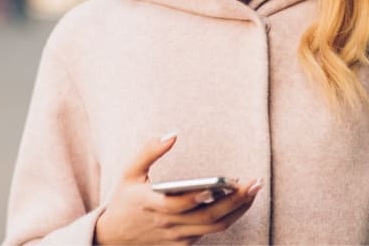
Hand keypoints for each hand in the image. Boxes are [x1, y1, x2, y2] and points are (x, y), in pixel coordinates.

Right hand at [94, 133, 262, 244]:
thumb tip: (173, 134)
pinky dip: (227, 219)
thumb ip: (149, 151)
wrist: (113, 237)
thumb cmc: (124, 200)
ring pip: (214, 227)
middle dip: (235, 201)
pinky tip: (239, 204)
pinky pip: (209, 233)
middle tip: (255, 183)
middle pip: (207, 217)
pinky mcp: (182, 244)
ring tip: (253, 192)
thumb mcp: (130, 172)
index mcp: (152, 204)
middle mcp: (167, 224)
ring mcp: (176, 237)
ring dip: (237, 211)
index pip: (180, 204)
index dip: (199, 196)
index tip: (219, 184)